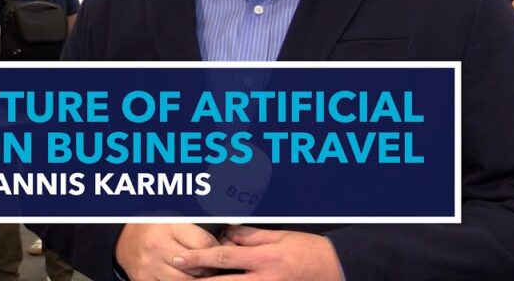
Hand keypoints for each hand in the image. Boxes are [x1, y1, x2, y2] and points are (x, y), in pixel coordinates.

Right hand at [116, 224, 219, 279]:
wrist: (124, 240)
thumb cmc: (155, 228)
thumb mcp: (175, 220)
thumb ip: (197, 232)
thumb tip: (224, 246)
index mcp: (168, 227)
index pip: (203, 244)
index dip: (216, 251)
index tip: (218, 253)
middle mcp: (157, 247)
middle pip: (195, 268)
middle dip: (208, 270)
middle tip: (212, 267)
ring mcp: (150, 267)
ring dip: (197, 280)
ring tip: (199, 275)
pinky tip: (185, 277)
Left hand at [173, 226, 342, 280]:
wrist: (336, 270)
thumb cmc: (308, 250)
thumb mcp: (279, 237)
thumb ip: (250, 237)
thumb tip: (226, 237)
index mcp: (264, 258)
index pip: (223, 257)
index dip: (198, 258)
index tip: (179, 259)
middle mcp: (264, 279)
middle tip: (176, 276)